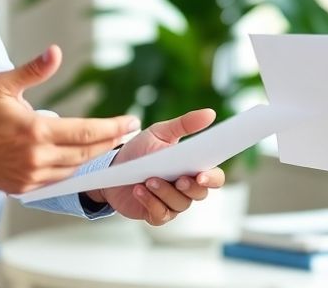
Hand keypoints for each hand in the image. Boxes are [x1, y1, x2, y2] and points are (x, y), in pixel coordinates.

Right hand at [0, 45, 138, 193]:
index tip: (131, 121)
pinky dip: (71, 168)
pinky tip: (78, 157)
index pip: (87, 132)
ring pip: (74, 168)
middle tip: (127, 129)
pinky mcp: (22, 186)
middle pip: (87, 152)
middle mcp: (37, 157)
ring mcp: (30, 175)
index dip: (113, 127)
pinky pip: (57, 179)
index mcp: (36, 131)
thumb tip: (55, 52)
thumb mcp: (3, 83)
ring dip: (92, 155)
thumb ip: (33, 70)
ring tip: (108, 141)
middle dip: (110, 141)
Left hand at [85, 108, 225, 225]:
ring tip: (149, 179)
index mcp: (192, 168)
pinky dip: (150, 202)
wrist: (113, 166)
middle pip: (200, 194)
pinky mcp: (155, 213)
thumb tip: (210, 113)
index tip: (202, 175)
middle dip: (190, 187)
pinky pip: (160, 213)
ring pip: (179, 204)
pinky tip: (139, 190)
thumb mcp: (161, 132)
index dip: (212, 178)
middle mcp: (186, 188)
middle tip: (179, 180)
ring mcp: (172, 203)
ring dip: (165, 192)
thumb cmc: (141, 149)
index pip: (214, 177)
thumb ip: (186, 124)